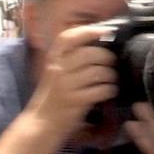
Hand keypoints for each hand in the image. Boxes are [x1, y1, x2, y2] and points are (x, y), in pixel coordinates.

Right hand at [25, 25, 117, 139]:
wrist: (42, 122)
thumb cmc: (53, 96)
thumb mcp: (56, 72)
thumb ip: (71, 58)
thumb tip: (98, 42)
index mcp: (54, 59)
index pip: (69, 38)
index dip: (88, 31)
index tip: (106, 30)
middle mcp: (59, 69)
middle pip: (91, 54)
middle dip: (108, 58)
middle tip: (112, 64)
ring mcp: (67, 86)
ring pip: (99, 71)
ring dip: (111, 75)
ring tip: (111, 80)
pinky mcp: (76, 101)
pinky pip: (101, 90)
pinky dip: (110, 90)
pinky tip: (109, 92)